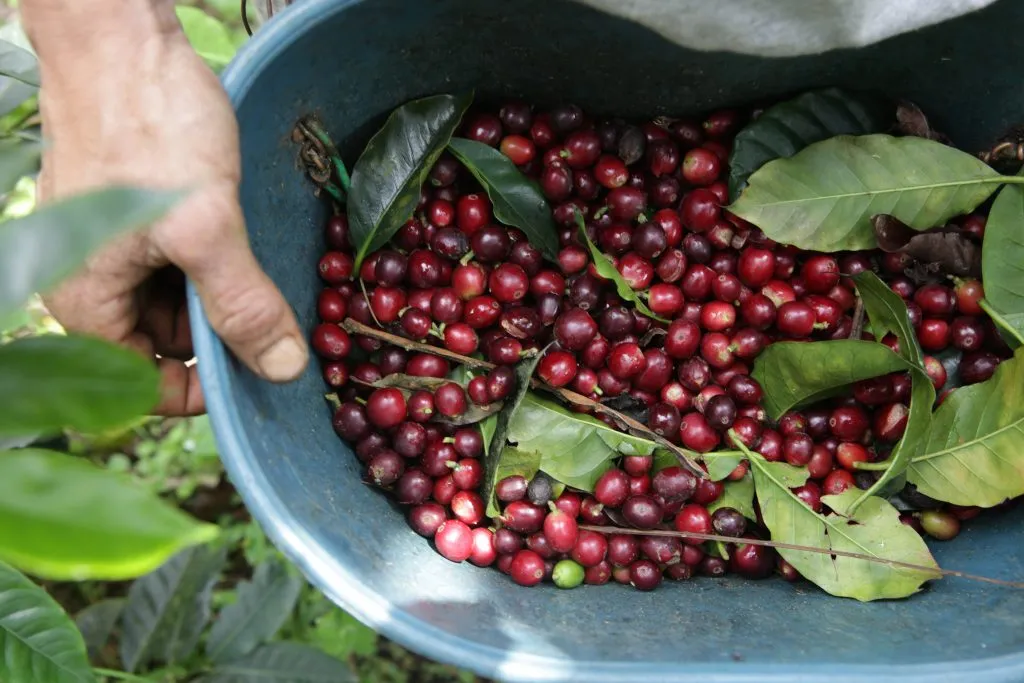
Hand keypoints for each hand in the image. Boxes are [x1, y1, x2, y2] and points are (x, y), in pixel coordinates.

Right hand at [31, 22, 308, 415]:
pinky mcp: (143, 219)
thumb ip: (242, 303)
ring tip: (272, 278)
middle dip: (227, 336)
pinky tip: (254, 247)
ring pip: (185, 301)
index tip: (265, 379)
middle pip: (172, 342)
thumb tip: (281, 369)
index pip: (148, 381)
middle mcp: (95, 284)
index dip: (206, 391)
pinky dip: (222, 263)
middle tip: (286, 324)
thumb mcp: (204, 228)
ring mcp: (118, 249)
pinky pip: (187, 261)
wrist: (123, 39)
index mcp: (88, 302)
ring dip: (230, 297)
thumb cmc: (149, 129)